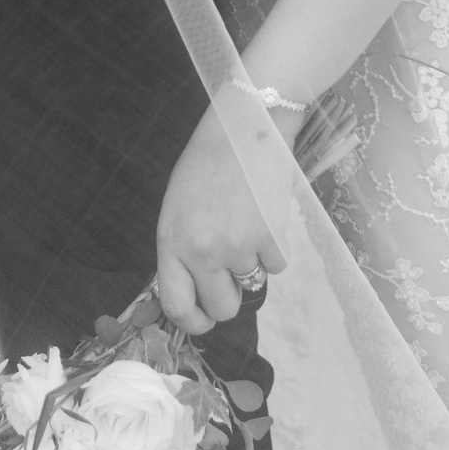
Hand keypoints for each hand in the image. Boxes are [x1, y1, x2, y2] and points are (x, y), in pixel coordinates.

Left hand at [156, 98, 287, 333]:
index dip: (193, 322)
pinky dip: (274, 247)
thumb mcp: (177, 209)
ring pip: (252, 284)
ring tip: (245, 224)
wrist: (241, 127)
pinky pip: (277, 264)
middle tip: (231, 273)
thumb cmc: (204, 164)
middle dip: (228, 297)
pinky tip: (264, 215)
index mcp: (171, 242)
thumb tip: (194, 291)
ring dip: (252, 263)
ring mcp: (237, 246)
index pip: (177, 306)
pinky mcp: (270, 237)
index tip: (203, 319)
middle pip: (222, 308)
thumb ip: (181, 251)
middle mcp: (202, 251)